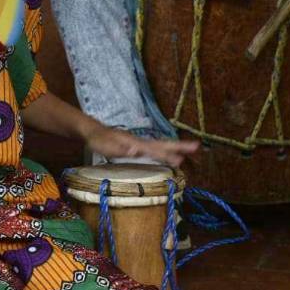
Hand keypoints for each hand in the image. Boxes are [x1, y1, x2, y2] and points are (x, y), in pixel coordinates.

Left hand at [85, 126, 199, 167]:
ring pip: (161, 145)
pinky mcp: (137, 146)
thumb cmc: (98, 140)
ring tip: (192, 150)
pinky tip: (171, 155)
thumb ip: (120, 149)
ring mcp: (140, 143)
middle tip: (197, 146)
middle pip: (162, 144)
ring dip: (175, 148)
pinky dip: (166, 151)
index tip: (181, 158)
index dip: (167, 153)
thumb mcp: (106, 146)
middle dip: (179, 146)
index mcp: (134, 143)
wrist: (93, 131)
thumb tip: (135, 151)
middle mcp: (140, 142)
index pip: (154, 148)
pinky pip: (155, 148)